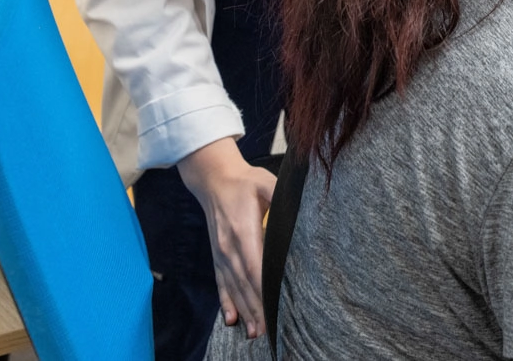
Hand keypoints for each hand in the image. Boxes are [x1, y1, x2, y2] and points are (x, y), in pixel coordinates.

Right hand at [177, 138, 277, 339]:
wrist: (213, 180)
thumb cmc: (244, 182)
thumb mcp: (265, 182)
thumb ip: (280, 195)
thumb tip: (298, 207)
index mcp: (243, 230)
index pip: (254, 266)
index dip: (263, 288)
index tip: (274, 305)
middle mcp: (229, 247)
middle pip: (244, 284)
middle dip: (257, 308)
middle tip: (269, 330)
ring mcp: (221, 254)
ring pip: (234, 288)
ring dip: (245, 310)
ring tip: (255, 332)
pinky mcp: (217, 256)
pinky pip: (221, 283)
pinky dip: (227, 302)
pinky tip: (231, 319)